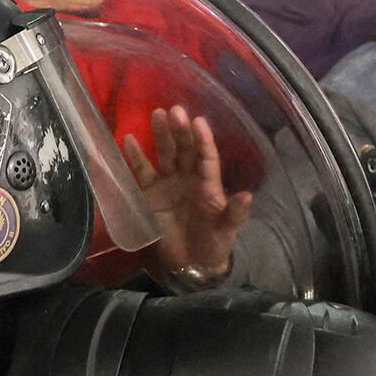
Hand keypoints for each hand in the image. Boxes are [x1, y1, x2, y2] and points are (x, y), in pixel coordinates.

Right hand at [122, 105, 252, 278]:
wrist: (191, 264)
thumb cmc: (214, 244)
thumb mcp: (227, 231)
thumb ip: (235, 213)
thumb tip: (247, 195)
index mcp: (208, 183)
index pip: (206, 157)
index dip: (203, 140)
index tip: (199, 122)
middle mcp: (188, 177)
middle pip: (185, 149)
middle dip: (181, 131)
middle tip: (175, 111)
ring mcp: (168, 183)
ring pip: (165, 154)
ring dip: (161, 135)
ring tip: (157, 115)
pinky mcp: (150, 193)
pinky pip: (142, 171)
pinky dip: (135, 156)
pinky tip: (128, 140)